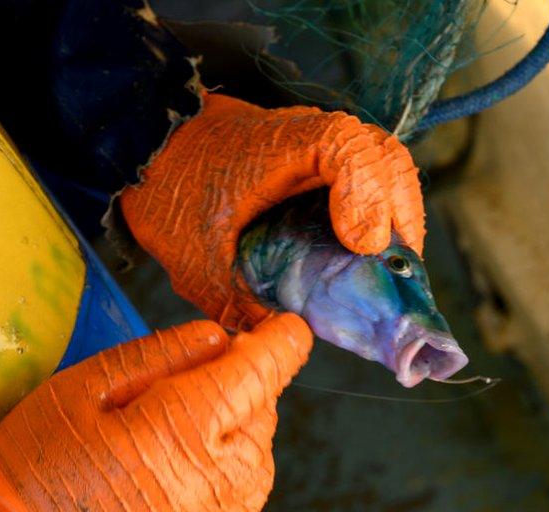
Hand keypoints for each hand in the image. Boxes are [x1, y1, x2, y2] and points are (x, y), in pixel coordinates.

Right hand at [0, 313, 312, 511]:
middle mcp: (211, 482)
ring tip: (174, 424)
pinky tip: (179, 460)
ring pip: (260, 449)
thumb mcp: (82, 388)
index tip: (286, 327)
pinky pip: (244, 489)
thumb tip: (216, 337)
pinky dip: (228, 462)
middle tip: (191, 376)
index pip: (256, 373)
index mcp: (177, 432)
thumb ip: (156, 355)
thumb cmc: (34, 467)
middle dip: (244, 381)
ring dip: (237, 423)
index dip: (279, 344)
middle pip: (263, 409)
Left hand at [121, 93, 424, 329]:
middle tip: (395, 270)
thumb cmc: (169, 196)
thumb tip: (285, 339)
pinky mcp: (317, 157)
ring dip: (397, 212)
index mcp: (277, 147)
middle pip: (384, 155)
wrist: (148, 153)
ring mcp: (316, 142)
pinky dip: (380, 208)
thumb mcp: (196, 260)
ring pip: (384, 162)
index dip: (366, 192)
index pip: (344, 146)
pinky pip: (367, 172)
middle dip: (400, 215)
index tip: (360, 243)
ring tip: (391, 264)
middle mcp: (306, 134)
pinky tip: (370, 250)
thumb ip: (241, 301)